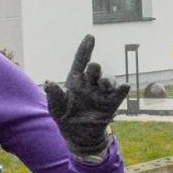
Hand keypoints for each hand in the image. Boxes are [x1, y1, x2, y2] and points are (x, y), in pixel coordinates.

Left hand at [45, 34, 129, 158]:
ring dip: (109, 80)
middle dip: (95, 68)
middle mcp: (90, 83)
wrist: (79, 136)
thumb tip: (48, 83)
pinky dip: (122, 89)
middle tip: (94, 68)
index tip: (90, 37)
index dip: (85, 49)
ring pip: (108, 80)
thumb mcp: (56, 108)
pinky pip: (119, 94)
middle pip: (94, 71)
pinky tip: (124, 87)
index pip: (80, 61)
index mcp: (76, 80)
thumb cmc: (65, 116)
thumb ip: (54, 96)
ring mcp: (102, 93)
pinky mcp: (111, 103)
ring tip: (105, 84)